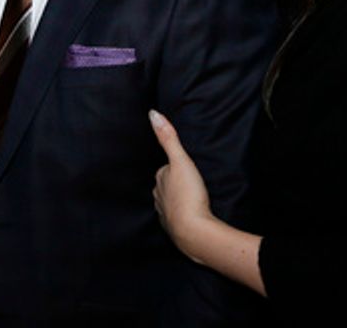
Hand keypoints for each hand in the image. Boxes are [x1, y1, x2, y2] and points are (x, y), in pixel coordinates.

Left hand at [150, 109, 215, 261]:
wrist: (194, 231)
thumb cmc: (188, 195)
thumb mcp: (181, 160)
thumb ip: (169, 138)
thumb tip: (152, 114)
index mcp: (160, 180)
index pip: (165, 169)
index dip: (174, 167)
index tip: (184, 167)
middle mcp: (158, 197)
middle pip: (166, 186)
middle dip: (175, 184)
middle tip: (190, 183)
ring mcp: (165, 214)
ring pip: (170, 203)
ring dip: (179, 201)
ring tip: (192, 199)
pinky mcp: (174, 229)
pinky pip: (177, 219)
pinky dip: (183, 217)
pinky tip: (192, 217)